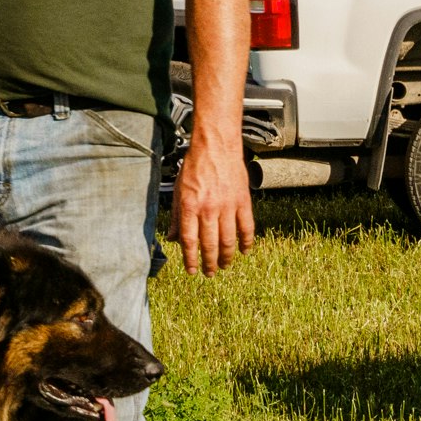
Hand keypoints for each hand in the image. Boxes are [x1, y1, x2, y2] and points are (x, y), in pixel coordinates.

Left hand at [173, 132, 256, 275]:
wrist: (216, 147)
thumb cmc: (194, 167)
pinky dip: (247, 242)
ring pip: (229, 240)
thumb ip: (177, 216)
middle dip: (210, 263)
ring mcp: (228, 206)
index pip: (189, 241)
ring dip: (227, 257)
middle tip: (210, 273)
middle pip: (210, 244)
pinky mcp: (243, 202)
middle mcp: (208, 209)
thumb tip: (173, 239)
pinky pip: (247, 227)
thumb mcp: (178, 190)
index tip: (192, 271)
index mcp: (190, 207)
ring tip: (224, 266)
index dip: (190, 259)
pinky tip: (244, 251)